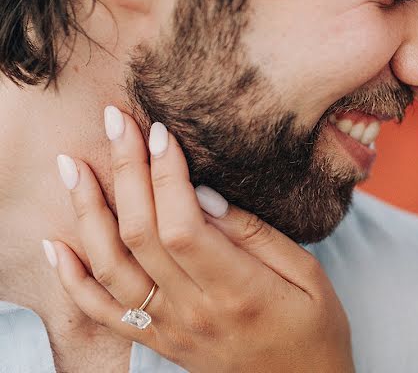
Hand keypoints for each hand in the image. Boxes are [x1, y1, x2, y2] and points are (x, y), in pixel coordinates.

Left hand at [45, 106, 353, 372]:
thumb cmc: (316, 328)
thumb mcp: (308, 275)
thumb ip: (256, 235)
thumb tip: (203, 195)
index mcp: (237, 291)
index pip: (181, 226)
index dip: (165, 175)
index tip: (161, 132)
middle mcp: (194, 312)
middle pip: (140, 236)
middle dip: (125, 171)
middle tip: (116, 121)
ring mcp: (170, 329)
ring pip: (111, 267)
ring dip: (88, 212)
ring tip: (73, 167)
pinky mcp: (159, 340)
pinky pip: (103, 312)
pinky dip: (73, 278)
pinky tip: (56, 242)